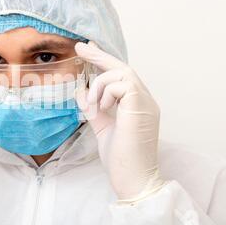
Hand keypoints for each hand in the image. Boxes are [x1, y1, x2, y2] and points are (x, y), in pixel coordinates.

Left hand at [75, 41, 164, 200]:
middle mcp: (145, 100)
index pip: (121, 77)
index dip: (105, 61)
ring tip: (92, 104)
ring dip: (100, 84)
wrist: (133, 178)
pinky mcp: (141, 105)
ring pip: (120, 73)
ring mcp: (146, 102)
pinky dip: (105, 93)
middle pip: (123, 67)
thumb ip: (93, 109)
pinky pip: (120, 84)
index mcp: (138, 105)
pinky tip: (102, 109)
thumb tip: (80, 91)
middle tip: (81, 46)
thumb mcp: (102, 128)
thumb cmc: (121, 158)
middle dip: (100, 56)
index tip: (89, 50)